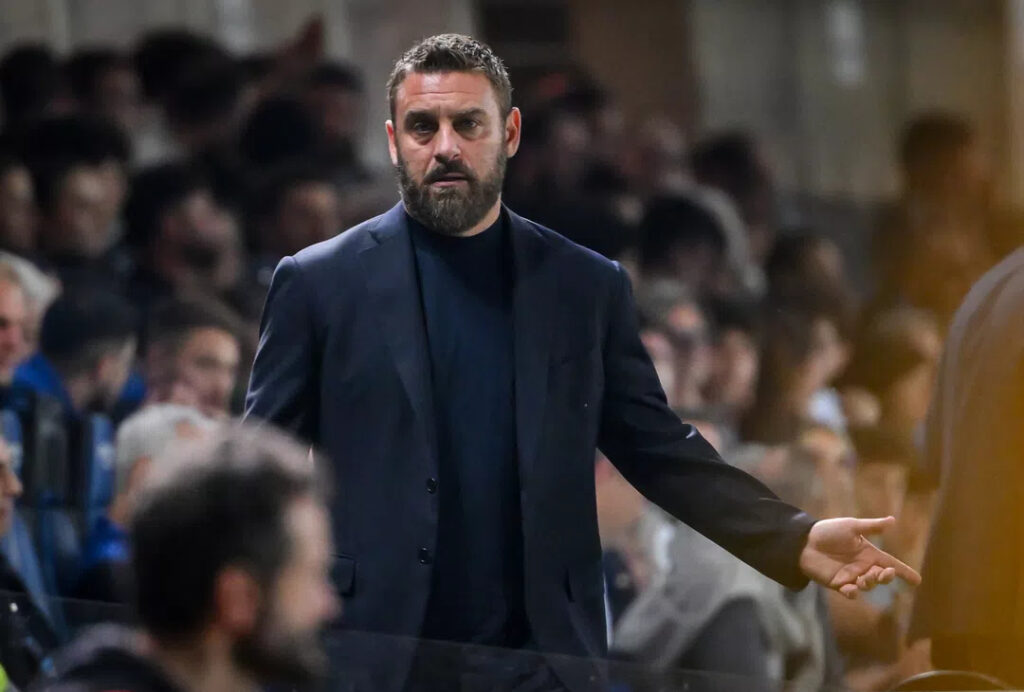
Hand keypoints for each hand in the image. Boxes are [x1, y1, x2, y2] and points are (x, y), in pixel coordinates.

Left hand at [799, 517, 921, 598]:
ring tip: (864, 578)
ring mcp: (851, 576)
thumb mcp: (852, 527)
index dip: (904, 572)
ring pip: (868, 585)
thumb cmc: (828, 531)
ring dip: (869, 583)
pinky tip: (851, 589)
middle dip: (886, 577)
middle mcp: (862, 566)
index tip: (917, 580)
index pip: (891, 563)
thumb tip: (893, 520)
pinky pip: (850, 592)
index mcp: (868, 553)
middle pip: (881, 577)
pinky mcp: (838, 584)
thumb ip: (872, 527)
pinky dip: (853, 593)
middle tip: (883, 573)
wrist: (804, 541)